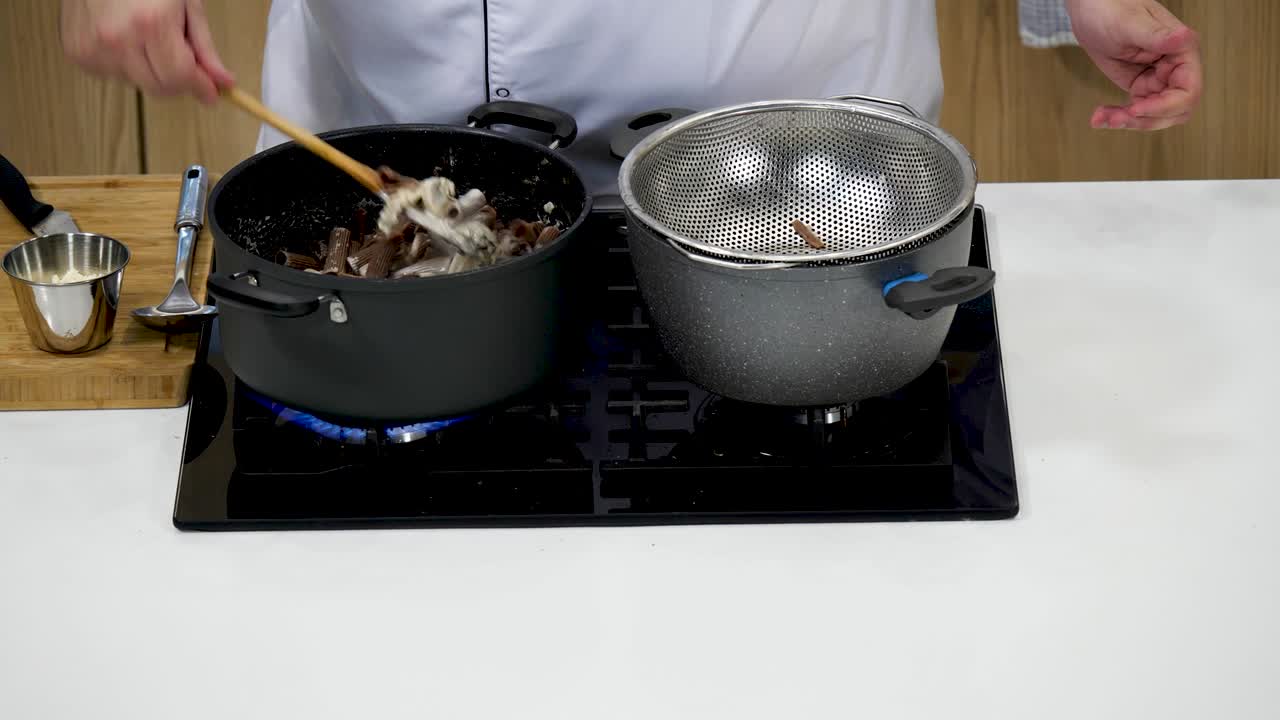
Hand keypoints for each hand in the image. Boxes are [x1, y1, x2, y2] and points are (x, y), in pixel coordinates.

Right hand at [60, 0, 232, 103]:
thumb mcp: (185, 3)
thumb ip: (204, 47)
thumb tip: (223, 83)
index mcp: (151, 24)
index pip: (181, 77)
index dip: (201, 87)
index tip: (212, 92)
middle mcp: (118, 39)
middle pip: (159, 88)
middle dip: (177, 80)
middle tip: (180, 56)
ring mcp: (93, 48)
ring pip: (137, 84)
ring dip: (149, 70)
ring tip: (146, 36)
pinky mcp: (77, 52)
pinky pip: (112, 76)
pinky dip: (125, 65)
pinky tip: (124, 38)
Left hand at [1065, 0, 1201, 129]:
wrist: (1091, 8)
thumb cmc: (1112, 7)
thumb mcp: (1131, 23)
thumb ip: (1157, 35)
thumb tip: (1183, 39)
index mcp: (1182, 51)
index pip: (1188, 91)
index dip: (1165, 107)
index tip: (1136, 108)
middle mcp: (1174, 67)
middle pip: (1174, 111)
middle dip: (1146, 120)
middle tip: (1117, 118)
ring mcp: (1157, 78)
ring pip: (1154, 115)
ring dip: (1129, 122)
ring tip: (1102, 118)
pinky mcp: (1139, 85)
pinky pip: (1136, 111)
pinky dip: (1117, 118)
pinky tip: (1099, 117)